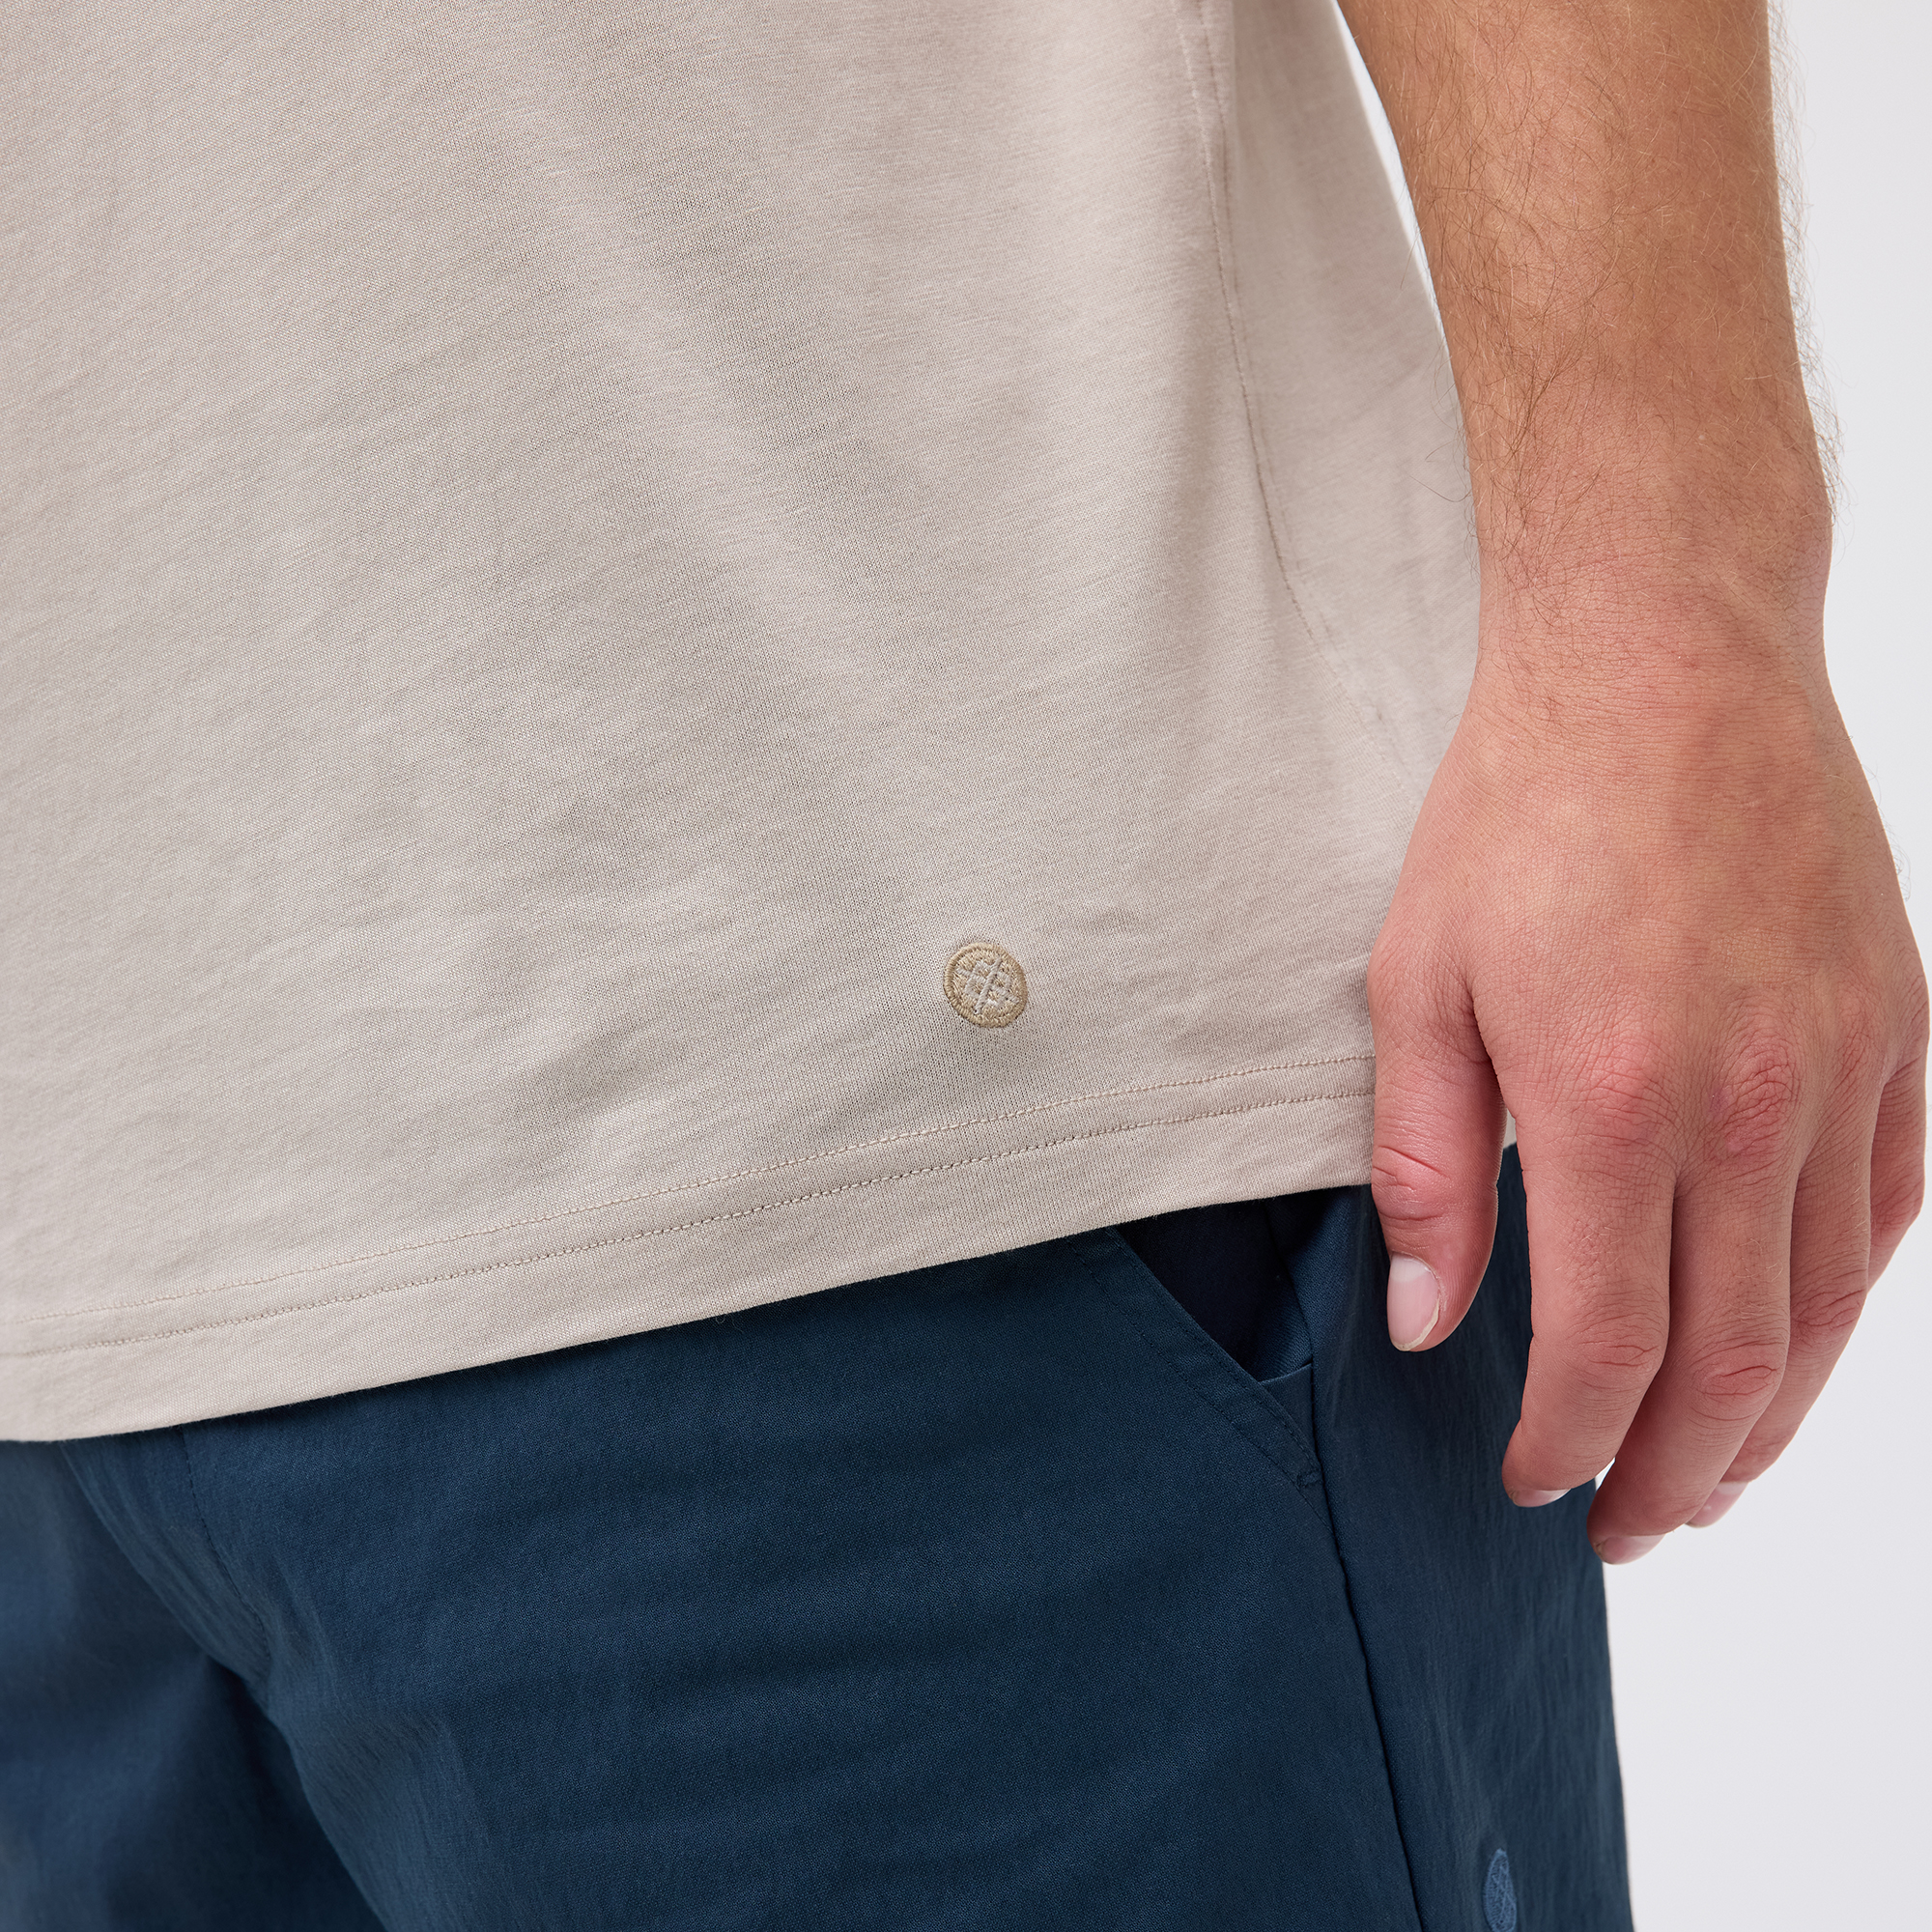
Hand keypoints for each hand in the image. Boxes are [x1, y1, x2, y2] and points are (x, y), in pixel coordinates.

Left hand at [1367, 588, 1926, 1559]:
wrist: (1664, 663)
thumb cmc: (1521, 811)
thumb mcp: (1417, 983)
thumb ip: (1427, 1167)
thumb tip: (1428, 1321)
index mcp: (1614, 1103)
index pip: (1605, 1345)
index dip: (1566, 1441)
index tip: (1526, 1479)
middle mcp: (1752, 1108)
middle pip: (1730, 1362)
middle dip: (1669, 1475)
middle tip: (1622, 1529)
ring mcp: (1845, 1072)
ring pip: (1827, 1312)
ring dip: (1767, 1423)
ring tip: (1709, 1482)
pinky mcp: (1898, 1033)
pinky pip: (1891, 1212)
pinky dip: (1846, 1308)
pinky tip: (1798, 1348)